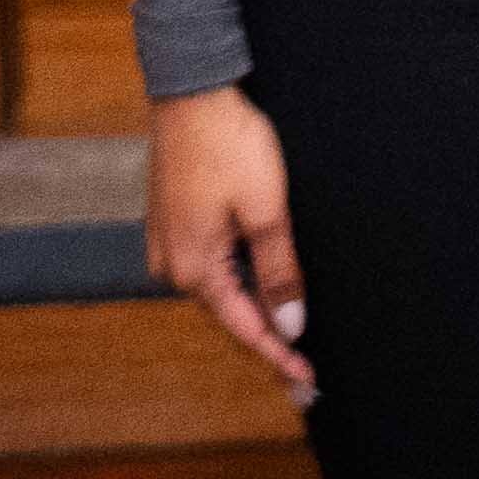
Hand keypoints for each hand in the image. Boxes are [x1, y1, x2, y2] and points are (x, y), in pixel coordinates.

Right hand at [147, 87, 312, 400]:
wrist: (193, 96)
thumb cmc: (231, 146)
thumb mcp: (267, 211)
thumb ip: (279, 271)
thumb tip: (290, 322)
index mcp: (194, 269)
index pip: (243, 328)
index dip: (278, 357)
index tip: (308, 382)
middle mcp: (173, 266)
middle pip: (229, 317)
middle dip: (268, 342)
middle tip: (305, 374)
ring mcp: (170, 245)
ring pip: (222, 294)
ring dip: (255, 316)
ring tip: (291, 342)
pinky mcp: (177, 225)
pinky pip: (215, 269)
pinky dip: (242, 287)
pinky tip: (266, 295)